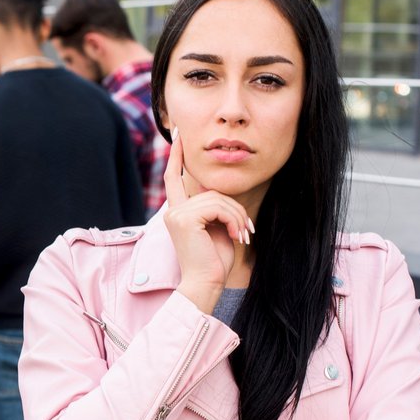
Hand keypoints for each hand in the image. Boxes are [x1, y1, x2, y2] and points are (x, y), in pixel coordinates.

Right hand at [160, 128, 253, 312]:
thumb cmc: (214, 261)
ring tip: (242, 235)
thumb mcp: (217, 228)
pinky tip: (237, 236)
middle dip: (233, 207)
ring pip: (218, 198)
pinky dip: (234, 220)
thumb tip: (219, 191)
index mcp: (177, 213)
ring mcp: (177, 214)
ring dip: (237, 216)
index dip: (176, 156)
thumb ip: (214, 207)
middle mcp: (173, 211)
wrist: (206, 284)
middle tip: (246, 229)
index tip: (179, 136)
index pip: (174, 178)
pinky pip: (219, 207)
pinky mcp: (186, 219)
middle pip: (210, 190)